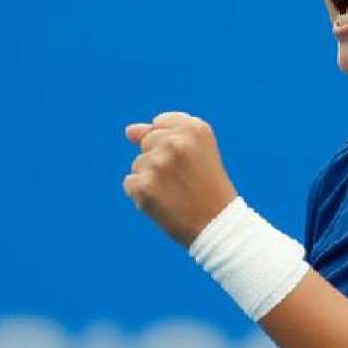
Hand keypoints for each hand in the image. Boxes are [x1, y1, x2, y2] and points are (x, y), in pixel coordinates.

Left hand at [123, 111, 238, 247]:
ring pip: (138, 164)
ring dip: (152, 179)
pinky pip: (130, 183)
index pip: (160, 123)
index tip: (190, 161)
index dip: (172, 145)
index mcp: (194, 129)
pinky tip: (164, 203)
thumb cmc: (208, 186)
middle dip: (160, 160)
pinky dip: (143, 195)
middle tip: (185, 179)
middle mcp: (176, 142)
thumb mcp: (196, 151)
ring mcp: (157, 164)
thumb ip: (162, 133)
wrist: (218, 225)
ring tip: (177, 193)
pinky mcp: (143, 187)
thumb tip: (129, 131)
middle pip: (147, 142)